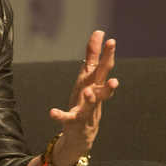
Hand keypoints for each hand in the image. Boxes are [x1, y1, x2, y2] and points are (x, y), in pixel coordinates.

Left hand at [49, 30, 118, 165]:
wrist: (82, 133)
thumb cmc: (85, 100)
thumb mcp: (87, 76)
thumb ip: (92, 55)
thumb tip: (99, 32)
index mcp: (95, 83)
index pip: (103, 66)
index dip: (106, 54)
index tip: (110, 40)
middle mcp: (94, 95)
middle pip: (102, 82)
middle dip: (108, 72)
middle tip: (113, 71)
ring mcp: (86, 109)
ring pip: (92, 103)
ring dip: (91, 97)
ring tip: (87, 92)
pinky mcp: (75, 121)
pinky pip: (67, 118)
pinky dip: (60, 115)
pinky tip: (52, 112)